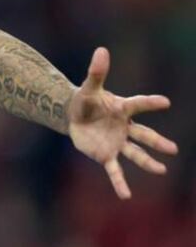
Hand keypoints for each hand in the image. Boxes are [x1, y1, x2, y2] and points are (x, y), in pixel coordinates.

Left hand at [67, 47, 177, 198]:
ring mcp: (117, 143)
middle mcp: (124, 128)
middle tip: (173, 149)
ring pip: (135, 154)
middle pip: (144, 135)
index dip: (150, 103)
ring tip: (161, 170)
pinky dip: (119, 183)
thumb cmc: (85, 101)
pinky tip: (126, 195)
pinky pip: (114, 170)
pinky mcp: (105, 155)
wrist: (74, 116)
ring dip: (147, 162)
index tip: (165, 102)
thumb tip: (102, 50)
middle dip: (157, 142)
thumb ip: (97, 72)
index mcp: (122, 109)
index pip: (138, 105)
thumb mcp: (89, 87)